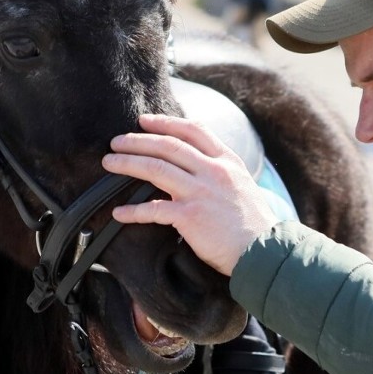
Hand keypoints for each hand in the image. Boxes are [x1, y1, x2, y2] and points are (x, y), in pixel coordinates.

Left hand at [102, 115, 276, 276]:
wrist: (263, 252)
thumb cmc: (253, 224)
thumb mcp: (242, 184)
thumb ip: (219, 171)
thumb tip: (193, 165)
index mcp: (227, 161)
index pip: (193, 130)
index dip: (165, 122)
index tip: (143, 120)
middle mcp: (213, 171)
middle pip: (168, 145)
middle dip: (138, 140)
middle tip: (116, 141)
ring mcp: (201, 192)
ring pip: (156, 168)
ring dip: (128, 163)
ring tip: (109, 163)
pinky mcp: (191, 216)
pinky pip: (153, 209)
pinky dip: (132, 211)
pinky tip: (118, 213)